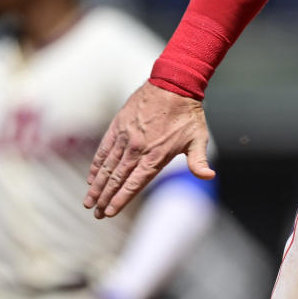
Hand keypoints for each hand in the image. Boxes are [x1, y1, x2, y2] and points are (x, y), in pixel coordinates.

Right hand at [84, 82, 214, 218]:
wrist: (172, 84)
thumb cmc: (188, 114)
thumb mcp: (198, 139)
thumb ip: (198, 161)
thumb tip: (209, 176)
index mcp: (155, 157)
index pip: (134, 184)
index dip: (120, 200)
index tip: (109, 213)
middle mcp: (137, 150)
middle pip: (117, 179)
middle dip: (104, 198)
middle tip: (95, 214)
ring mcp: (125, 138)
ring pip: (107, 167)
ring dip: (96, 186)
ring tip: (88, 202)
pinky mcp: (118, 126)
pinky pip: (104, 149)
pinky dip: (97, 164)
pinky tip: (91, 178)